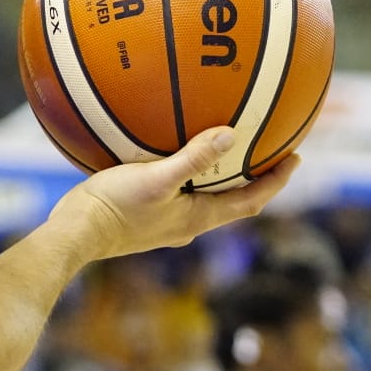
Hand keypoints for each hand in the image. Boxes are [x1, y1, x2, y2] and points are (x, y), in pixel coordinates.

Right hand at [51, 126, 300, 261]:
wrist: (74, 235)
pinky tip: (170, 150)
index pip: (252, 201)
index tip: (296, 158)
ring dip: (222, 174)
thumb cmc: (114, 208)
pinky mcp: (146, 215)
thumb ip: (193, 159)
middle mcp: (188, 224)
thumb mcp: (156, 179)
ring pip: (206, 196)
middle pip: (234, 200)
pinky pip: (178, 190)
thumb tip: (230, 135)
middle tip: (269, 148)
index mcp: (199, 219)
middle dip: (254, 175)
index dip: (277, 182)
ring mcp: (167, 222)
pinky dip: (188, 171)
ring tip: (227, 146)